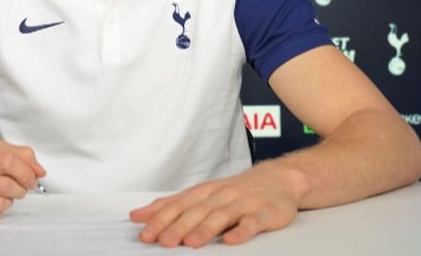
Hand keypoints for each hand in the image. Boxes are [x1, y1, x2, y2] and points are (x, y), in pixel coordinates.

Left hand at [129, 161, 301, 247]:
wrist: (279, 178)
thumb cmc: (236, 190)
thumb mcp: (202, 194)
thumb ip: (173, 205)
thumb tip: (140, 214)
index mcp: (204, 192)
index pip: (178, 205)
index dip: (160, 219)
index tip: (144, 233)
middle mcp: (221, 196)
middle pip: (196, 211)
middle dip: (178, 227)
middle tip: (162, 242)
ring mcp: (243, 203)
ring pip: (221, 216)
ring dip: (206, 229)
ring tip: (191, 243)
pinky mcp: (265, 213)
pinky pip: (253, 222)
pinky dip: (242, 230)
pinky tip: (231, 240)